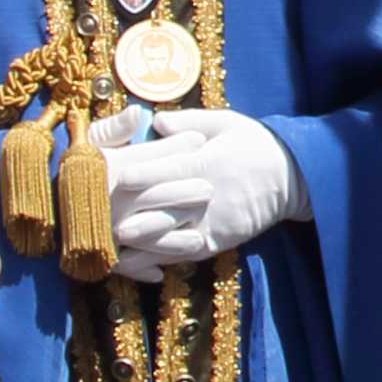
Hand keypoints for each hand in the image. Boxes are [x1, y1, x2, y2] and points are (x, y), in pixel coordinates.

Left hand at [102, 113, 305, 281]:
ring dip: (129, 239)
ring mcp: (207, 223)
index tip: (107, 175)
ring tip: (100, 237)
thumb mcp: (225, 122)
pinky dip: (149, 259)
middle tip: (89, 209)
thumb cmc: (255, 144)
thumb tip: (153, 121)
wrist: (293, 177)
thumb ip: (187, 121)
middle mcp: (203, 196)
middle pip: (152, 206)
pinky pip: (176, 255)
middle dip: (119, 209)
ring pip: (159, 236)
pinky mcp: (213, 243)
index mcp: (203, 163)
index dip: (131, 174)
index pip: (160, 170)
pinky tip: (127, 258)